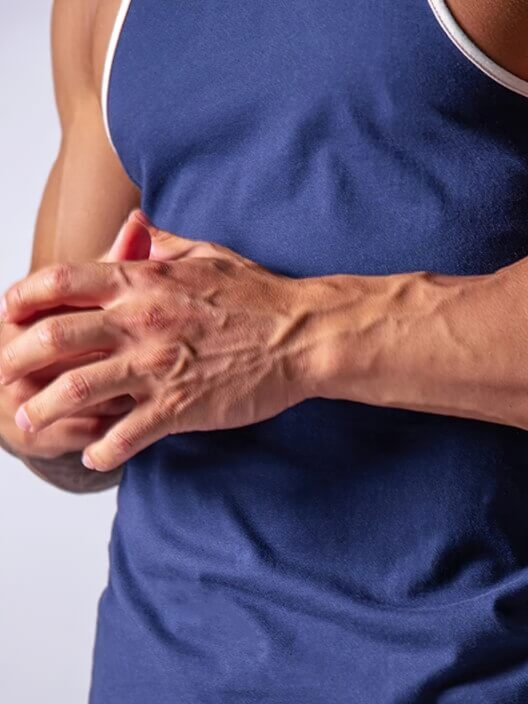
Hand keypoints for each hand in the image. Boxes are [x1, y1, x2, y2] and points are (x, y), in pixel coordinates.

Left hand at [0, 212, 310, 470]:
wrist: (303, 335)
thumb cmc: (261, 297)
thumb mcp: (210, 255)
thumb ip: (165, 244)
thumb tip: (136, 229)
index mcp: (144, 282)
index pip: (60, 281)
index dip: (22, 297)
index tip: (7, 314)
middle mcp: (140, 322)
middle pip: (52, 337)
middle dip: (15, 358)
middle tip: (4, 375)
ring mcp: (158, 366)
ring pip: (77, 388)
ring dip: (43, 408)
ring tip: (27, 422)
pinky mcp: (181, 406)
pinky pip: (126, 434)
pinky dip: (102, 450)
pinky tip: (94, 457)